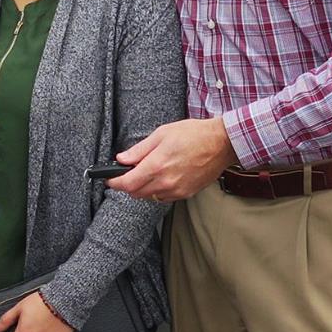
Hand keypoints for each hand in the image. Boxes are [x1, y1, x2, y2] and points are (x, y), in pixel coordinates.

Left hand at [109, 117, 234, 202]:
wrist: (221, 143)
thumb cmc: (194, 134)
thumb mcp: (161, 134)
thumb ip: (139, 150)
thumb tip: (122, 159)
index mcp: (156, 166)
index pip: (127, 183)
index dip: (114, 182)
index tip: (109, 179)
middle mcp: (165, 182)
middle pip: (136, 193)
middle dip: (128, 185)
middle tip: (129, 172)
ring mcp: (176, 190)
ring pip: (149, 197)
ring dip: (143, 188)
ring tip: (149, 172)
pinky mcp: (186, 193)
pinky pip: (164, 197)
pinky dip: (158, 190)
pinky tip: (163, 177)